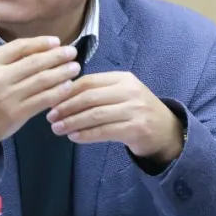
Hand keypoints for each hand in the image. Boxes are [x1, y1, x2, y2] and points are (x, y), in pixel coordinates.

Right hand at [0, 5, 81, 161]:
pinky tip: (67, 86)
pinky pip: (42, 100)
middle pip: (34, 63)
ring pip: (41, 81)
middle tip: (72, 52)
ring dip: (61, 73)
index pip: (20, 47)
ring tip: (75, 67)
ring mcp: (8, 97)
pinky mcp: (16, 114)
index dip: (40, 43)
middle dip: (57, 56)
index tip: (56, 41)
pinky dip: (57, 92)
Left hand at [47, 72, 183, 164]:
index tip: (51, 100)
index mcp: (122, 78)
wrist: (166, 131)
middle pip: (90, 97)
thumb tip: (61, 95)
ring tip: (57, 128)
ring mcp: (134, 109)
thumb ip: (97, 92)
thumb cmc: (135, 111)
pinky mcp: (136, 128)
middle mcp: (129, 91)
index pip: (88, 81)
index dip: (67, 91)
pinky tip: (73, 137)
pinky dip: (86, 135)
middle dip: (66, 107)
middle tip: (50, 116)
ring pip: (95, 115)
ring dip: (72, 122)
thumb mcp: (120, 94)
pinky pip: (104, 131)